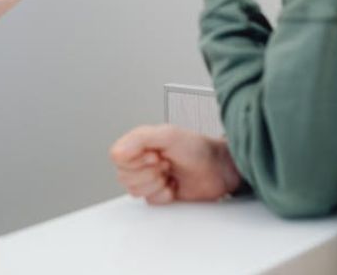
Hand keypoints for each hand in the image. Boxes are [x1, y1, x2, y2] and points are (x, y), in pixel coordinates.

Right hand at [109, 125, 242, 204]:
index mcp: (140, 144)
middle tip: (165, 164)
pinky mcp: (159, 195)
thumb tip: (117, 152)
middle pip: (124, 176)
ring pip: (134, 191)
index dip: (135, 159)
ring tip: (170, 174)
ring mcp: (150, 179)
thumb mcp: (168, 134)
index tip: (154, 154)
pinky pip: (149, 202)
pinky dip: (163, 195)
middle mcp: (142, 161)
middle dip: (148, 172)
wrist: (219, 170)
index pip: (118, 157)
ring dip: (155, 184)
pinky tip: (174, 186)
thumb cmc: (198, 149)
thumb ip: (139, 139)